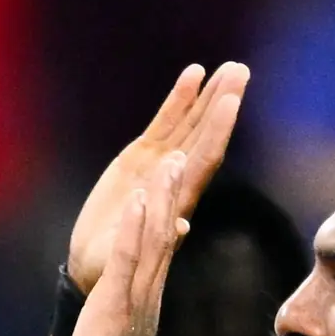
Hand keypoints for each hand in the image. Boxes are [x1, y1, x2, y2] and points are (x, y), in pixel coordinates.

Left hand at [60, 156, 192, 335]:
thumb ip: (134, 310)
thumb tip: (141, 298)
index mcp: (148, 298)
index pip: (164, 244)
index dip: (170, 206)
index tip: (178, 172)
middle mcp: (149, 293)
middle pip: (167, 232)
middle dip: (175, 189)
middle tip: (185, 146)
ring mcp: (136, 298)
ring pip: (155, 240)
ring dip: (162, 198)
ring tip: (170, 158)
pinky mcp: (117, 307)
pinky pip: (129, 261)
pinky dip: (135, 228)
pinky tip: (139, 199)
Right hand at [66, 62, 246, 292]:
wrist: (94, 265)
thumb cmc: (110, 267)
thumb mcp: (129, 260)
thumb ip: (152, 241)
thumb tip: (183, 226)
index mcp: (177, 199)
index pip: (204, 159)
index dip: (218, 130)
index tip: (231, 101)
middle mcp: (176, 176)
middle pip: (205, 134)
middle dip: (222, 102)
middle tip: (240, 70)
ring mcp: (161, 163)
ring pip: (191, 122)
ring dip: (209, 95)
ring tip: (229, 68)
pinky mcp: (142, 157)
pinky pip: (165, 122)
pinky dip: (179, 99)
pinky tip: (193, 75)